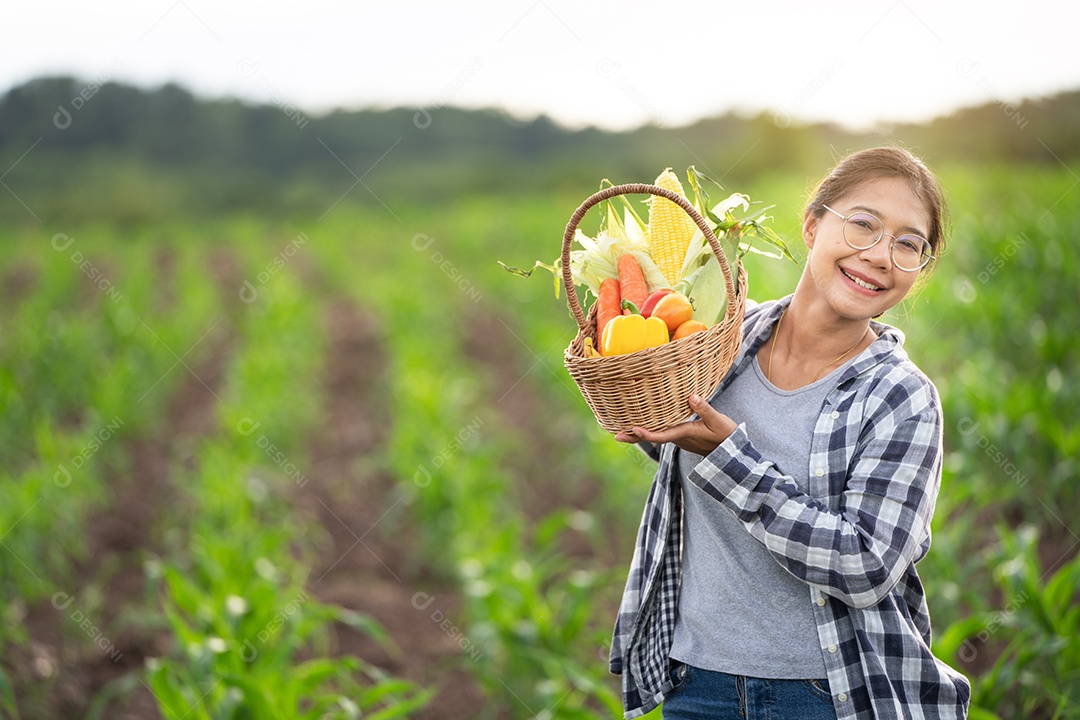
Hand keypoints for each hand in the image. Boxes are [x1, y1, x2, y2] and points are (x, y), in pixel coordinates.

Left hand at [615, 395, 736, 455]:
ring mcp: (679, 438)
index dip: (647, 433)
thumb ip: (704, 408)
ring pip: (655, 435)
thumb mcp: (718, 420)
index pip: (662, 435)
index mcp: (685, 434)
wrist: (732, 451)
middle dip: (633, 436)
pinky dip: (649, 430)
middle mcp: (678, 438)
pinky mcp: (682, 436)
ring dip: (638, 433)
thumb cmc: (726, 436)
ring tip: (621, 429)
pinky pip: (661, 433)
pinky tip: (642, 424)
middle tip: (615, 435)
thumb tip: (691, 396)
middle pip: (652, 437)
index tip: (633, 428)